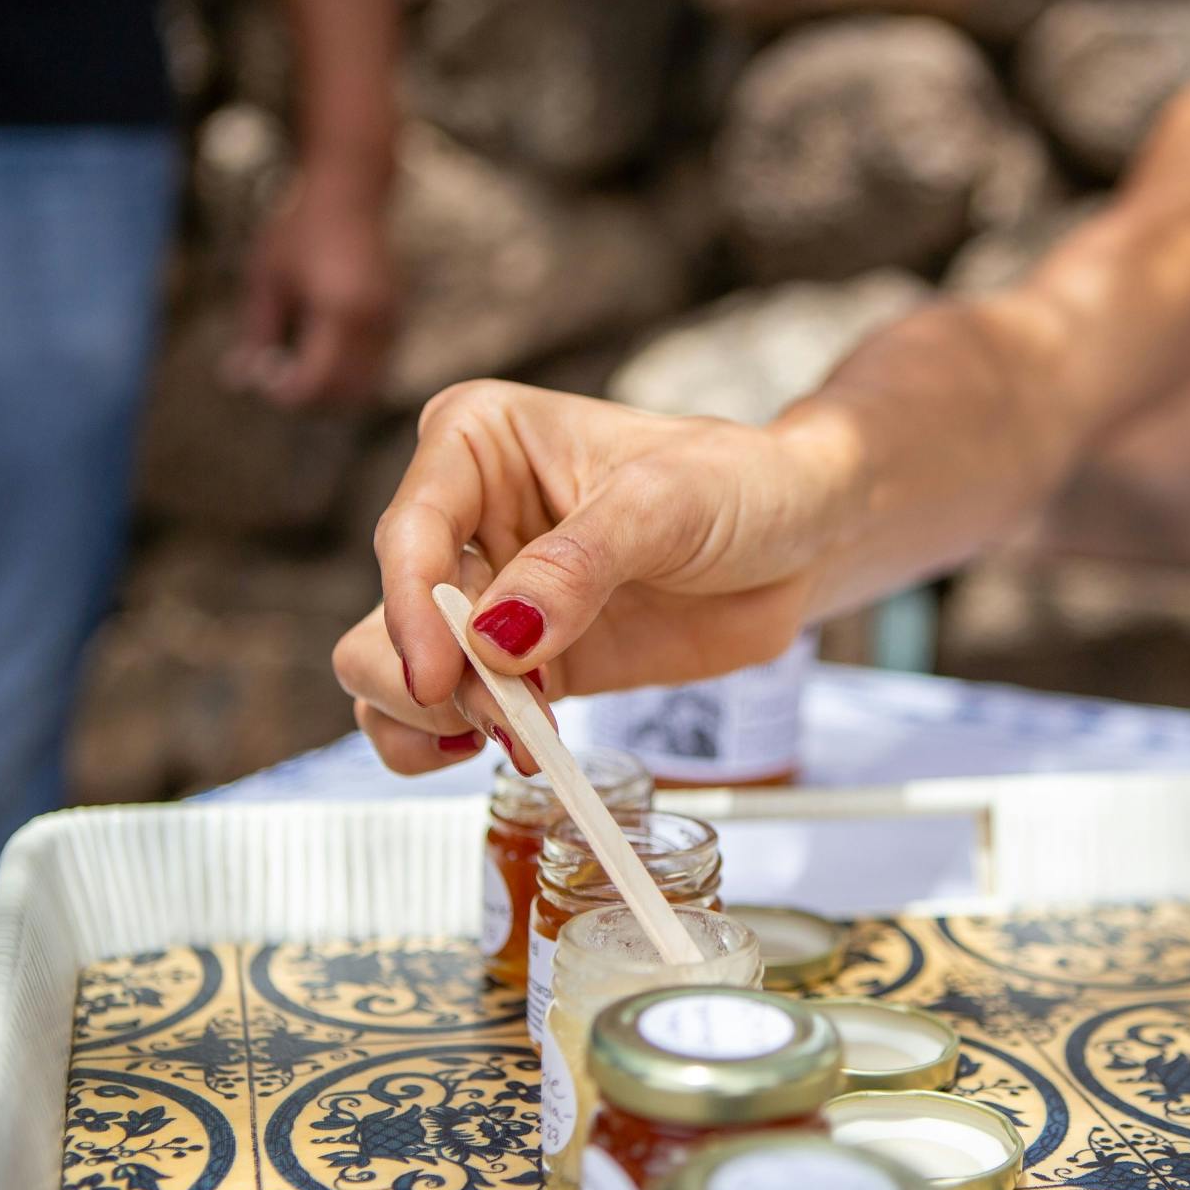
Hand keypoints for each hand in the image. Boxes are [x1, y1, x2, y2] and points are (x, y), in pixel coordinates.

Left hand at [225, 171, 394, 407]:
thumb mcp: (266, 279)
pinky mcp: (397, 321)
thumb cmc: (299, 231)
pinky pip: (378, 368)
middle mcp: (374, 324)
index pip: (317, 382)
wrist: (349, 193)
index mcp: (340, 314)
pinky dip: (351, 375)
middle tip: (279, 379)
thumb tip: (239, 379)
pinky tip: (322, 351)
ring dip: (333, 392)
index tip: (262, 381)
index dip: (287, 394)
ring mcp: (392, 324)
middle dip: (310, 399)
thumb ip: (256, 332)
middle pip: (346, 394)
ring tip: (300, 366)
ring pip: (368, 387)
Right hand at [332, 381, 846, 774]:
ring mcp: (485, 599)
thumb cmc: (738, 483)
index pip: (410, 533)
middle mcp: (461, 518)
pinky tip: (517, 747)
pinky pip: (449, 720)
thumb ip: (577, 567)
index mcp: (476, 441)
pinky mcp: (519, 666)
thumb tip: (494, 638)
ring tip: (525, 736)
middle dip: (435, 681)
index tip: (443, 676)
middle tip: (511, 716)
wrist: (800, 540)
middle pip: (389, 616)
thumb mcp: (666, 504)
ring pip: (394, 676)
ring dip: (441, 724)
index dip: (414, 612)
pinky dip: (460, 747)